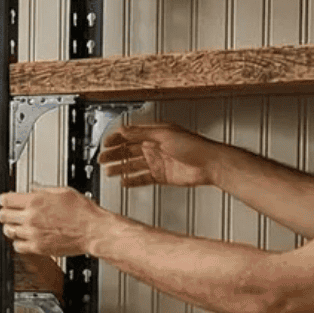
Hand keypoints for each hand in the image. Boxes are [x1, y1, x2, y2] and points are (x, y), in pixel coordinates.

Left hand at [0, 188, 116, 257]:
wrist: (94, 230)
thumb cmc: (84, 212)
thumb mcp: (63, 191)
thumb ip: (43, 190)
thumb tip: (32, 189)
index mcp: (36, 201)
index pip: (5, 199)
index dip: (4, 199)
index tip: (5, 200)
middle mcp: (31, 217)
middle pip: (3, 216)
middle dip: (5, 213)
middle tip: (9, 213)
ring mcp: (33, 233)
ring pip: (8, 231)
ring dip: (11, 227)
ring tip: (17, 226)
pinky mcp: (38, 247)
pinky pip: (17, 246)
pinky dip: (19, 242)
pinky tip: (25, 238)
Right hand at [99, 122, 236, 188]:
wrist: (211, 164)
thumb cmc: (195, 146)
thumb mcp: (165, 134)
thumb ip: (142, 133)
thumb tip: (124, 130)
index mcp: (156, 134)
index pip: (131, 135)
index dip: (117, 139)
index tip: (105, 143)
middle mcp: (156, 147)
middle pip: (129, 150)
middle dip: (114, 154)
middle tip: (102, 159)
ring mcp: (158, 162)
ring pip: (134, 165)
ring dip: (120, 168)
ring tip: (108, 171)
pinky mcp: (162, 175)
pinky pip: (143, 178)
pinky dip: (132, 180)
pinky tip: (124, 182)